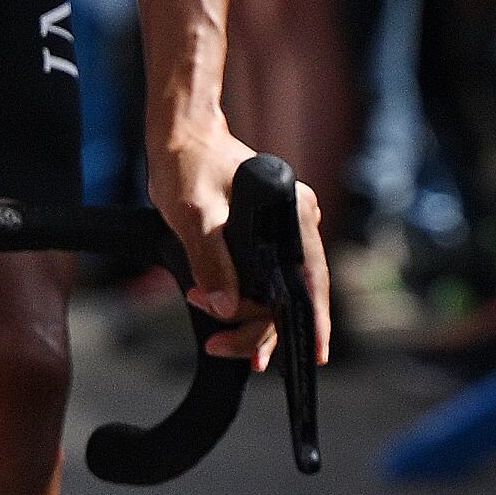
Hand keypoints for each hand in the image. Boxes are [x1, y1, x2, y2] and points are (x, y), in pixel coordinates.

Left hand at [147, 112, 330, 370]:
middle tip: (220, 343)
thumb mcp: (195, 214)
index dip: (315, 321)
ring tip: (216, 336)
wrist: (180, 138)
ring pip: (276, 291)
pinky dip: (245, 302)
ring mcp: (283, 229)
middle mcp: (296, 222)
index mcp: (294, 213)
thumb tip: (225, 306)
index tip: (315, 356)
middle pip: (291, 293)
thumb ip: (211, 260)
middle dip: (258, 326)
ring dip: (247, 316)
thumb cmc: (189, 165)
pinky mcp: (265, 235)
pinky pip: (264, 280)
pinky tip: (225, 316)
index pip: (312, 279)